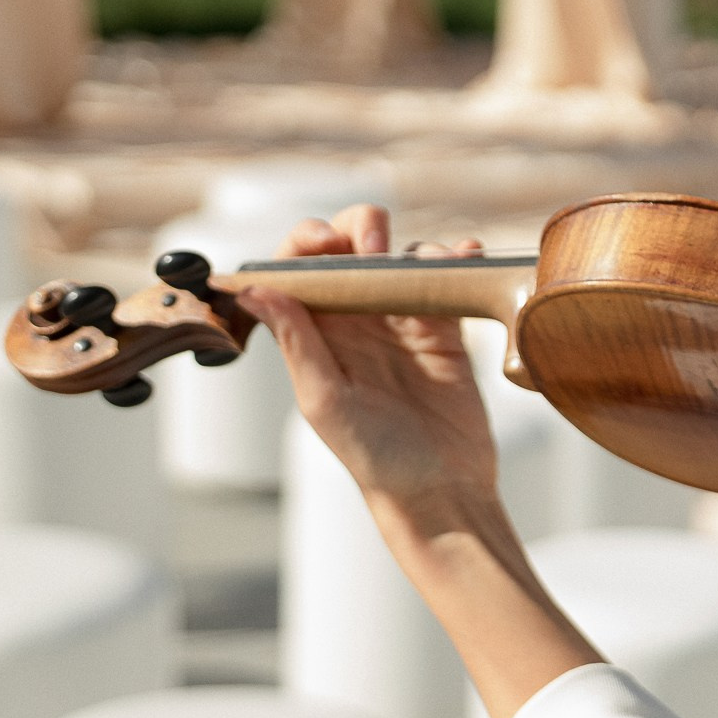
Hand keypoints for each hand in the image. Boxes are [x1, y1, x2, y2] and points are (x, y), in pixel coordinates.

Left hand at [236, 205, 499, 530]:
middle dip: (358, 228)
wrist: (441, 489)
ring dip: (408, 245)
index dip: (305, 243)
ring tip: (422, 263)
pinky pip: (445, 279)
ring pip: (399, 256)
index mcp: (315, 335)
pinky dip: (454, 258)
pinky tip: (463, 256)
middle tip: (375, 242)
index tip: (324, 242)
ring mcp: (401, 321)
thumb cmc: (375, 458)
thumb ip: (296, 341)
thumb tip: (254, 288)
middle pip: (349, 249)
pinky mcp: (444, 328)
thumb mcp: (325, 401)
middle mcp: (354, 321)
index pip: (297, 270)